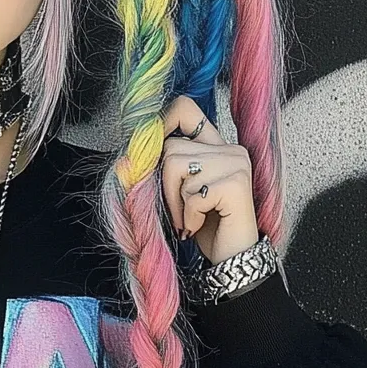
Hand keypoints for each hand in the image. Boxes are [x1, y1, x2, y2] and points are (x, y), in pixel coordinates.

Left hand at [159, 95, 258, 265]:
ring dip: (177, 203)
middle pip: (170, 148)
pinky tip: (201, 225)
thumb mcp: (180, 191)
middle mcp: (230, 149)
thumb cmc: (205, 226)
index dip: (160, 123)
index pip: (183, 108)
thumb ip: (167, 166)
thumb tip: (130, 156)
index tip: (149, 154)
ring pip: (176, 168)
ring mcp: (236, 163)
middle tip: (180, 211)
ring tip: (191, 218)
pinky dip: (189, 217)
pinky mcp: (237, 184)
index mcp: (216, 146)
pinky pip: (191, 194)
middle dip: (166, 185)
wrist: (232, 259)